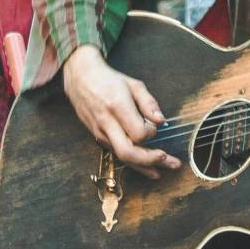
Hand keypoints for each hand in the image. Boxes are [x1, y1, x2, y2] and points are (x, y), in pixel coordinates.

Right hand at [62, 46, 180, 176]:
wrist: (80, 79)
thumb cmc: (109, 80)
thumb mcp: (133, 85)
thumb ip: (149, 103)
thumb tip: (161, 121)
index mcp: (116, 106)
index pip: (137, 132)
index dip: (150, 132)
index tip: (154, 123)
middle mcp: (106, 123)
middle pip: (127, 152)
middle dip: (149, 160)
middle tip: (168, 159)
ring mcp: (100, 132)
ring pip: (122, 157)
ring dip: (145, 167)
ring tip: (164, 169)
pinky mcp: (98, 137)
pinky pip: (117, 154)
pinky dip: (134, 163)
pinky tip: (149, 168)